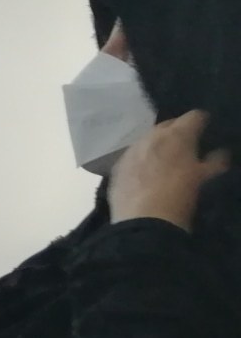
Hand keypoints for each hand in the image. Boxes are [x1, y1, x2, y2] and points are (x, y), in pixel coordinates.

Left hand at [108, 111, 230, 229]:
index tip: (205, 130)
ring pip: (146, 140)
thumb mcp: (204, 178)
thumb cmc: (180, 196)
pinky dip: (140, 159)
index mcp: (177, 135)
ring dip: (156, 145)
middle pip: (167, 125)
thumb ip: (214, 162)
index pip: (193, 116)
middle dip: (177, 132)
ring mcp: (131, 151)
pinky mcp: (117, 167)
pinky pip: (132, 156)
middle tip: (185, 146)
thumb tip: (220, 154)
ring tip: (164, 159)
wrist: (144, 221)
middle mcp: (151, 137)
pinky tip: (144, 172)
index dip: (201, 122)